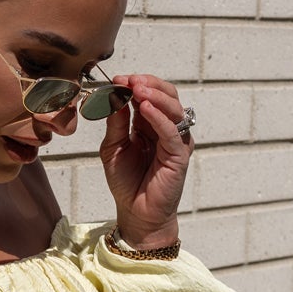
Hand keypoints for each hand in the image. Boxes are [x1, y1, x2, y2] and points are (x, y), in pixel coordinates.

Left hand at [97, 72, 193, 243]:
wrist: (135, 212)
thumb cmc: (126, 182)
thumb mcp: (112, 147)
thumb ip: (115, 123)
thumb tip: (114, 95)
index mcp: (148, 123)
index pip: (148, 94)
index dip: (135, 83)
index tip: (117, 79)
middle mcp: (165, 128)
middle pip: (166, 95)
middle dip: (148, 83)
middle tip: (129, 80)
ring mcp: (175, 140)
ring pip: (173, 108)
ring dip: (155, 95)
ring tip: (137, 89)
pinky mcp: (179, 155)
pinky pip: (172, 131)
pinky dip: (159, 117)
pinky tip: (145, 108)